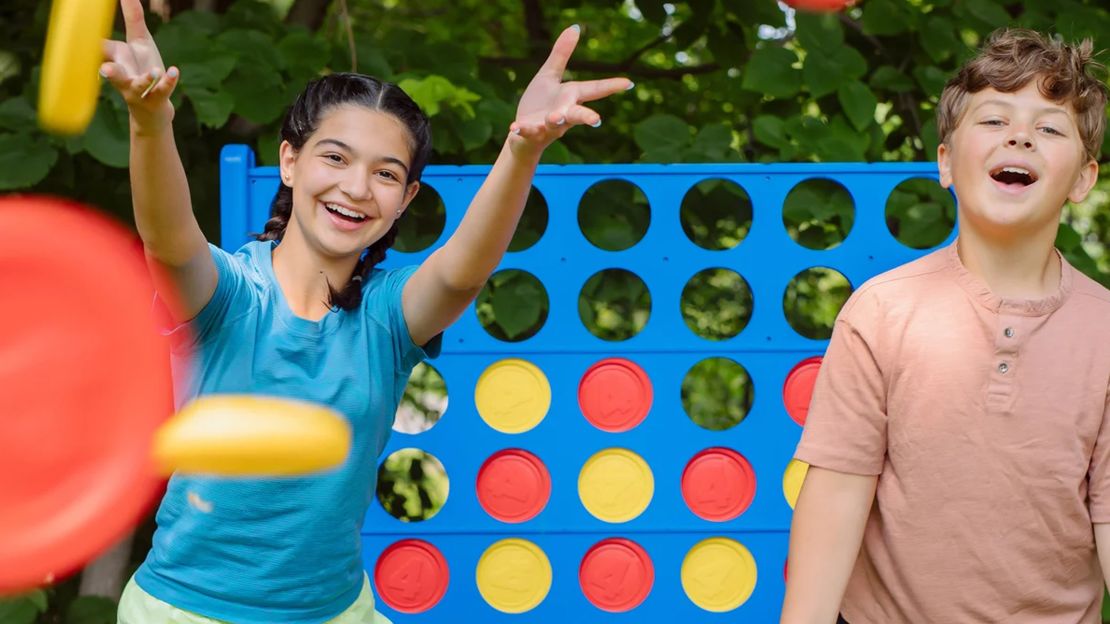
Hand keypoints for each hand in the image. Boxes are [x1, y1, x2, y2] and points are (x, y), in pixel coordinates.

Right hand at [100, 0, 178, 132]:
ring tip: (153, 73)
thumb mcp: (139, 42)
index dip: (95, 45)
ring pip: (137, 86)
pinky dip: (169, 82)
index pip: (103, 50)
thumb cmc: (142, 69)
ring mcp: (140, 90)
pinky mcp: (157, 99)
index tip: (85, 34)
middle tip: (105, 69)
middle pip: (113, 73)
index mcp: (115, 60)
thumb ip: (133, 18)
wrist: (152, 108)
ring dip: (144, 80)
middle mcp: (123, 76)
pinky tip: (174, 70)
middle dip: (110, 71)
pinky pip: (162, 91)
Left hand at [508, 25, 632, 157]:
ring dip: (555, 121)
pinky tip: (515, 127)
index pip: (593, 90)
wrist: (523, 132)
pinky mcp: (530, 132)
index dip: (611, 86)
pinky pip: (528, 131)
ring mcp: (547, 125)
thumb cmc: (541, 103)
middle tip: (597, 120)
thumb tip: (575, 27)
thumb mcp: (550, 75)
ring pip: (555, 124)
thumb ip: (562, 54)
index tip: (628, 83)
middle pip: (578, 115)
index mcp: (570, 97)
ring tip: (555, 118)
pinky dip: (522, 130)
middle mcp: (564, 113)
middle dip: (587, 117)